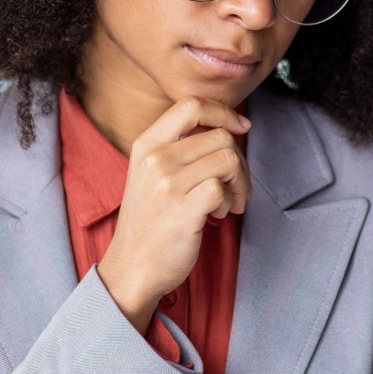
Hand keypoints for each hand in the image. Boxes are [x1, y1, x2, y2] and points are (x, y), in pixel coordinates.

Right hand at [97, 96, 253, 330]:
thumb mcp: (150, 173)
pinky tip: (218, 215)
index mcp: (147, 144)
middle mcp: (156, 158)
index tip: (241, 126)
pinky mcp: (183, 210)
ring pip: (228, 160)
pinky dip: (229, 201)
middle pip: (220, 135)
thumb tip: (225, 128)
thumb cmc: (149, 221)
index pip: (192, 105)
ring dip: (238, 183)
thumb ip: (178, 147)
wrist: (132, 268)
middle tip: (237, 185)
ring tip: (227, 203)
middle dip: (240, 161)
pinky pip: (223, 188)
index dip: (223, 112)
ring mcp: (168, 184)